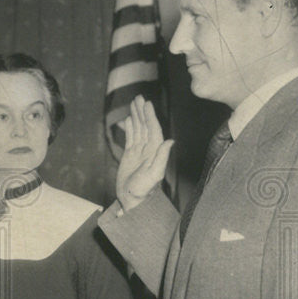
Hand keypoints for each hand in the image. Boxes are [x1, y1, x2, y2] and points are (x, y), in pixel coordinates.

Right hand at [115, 96, 173, 212]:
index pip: (153, 129)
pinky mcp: (130, 156)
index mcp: (155, 151)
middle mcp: (148, 149)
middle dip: (142, 112)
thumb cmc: (143, 191)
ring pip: (138, 129)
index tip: (146, 104)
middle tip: (138, 97)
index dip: (149, 116)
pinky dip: (130, 127)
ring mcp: (139, 152)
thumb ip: (161, 157)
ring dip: (136, 116)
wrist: (132, 201)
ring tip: (133, 103)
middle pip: (145, 126)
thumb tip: (170, 141)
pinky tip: (128, 119)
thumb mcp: (153, 174)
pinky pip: (131, 137)